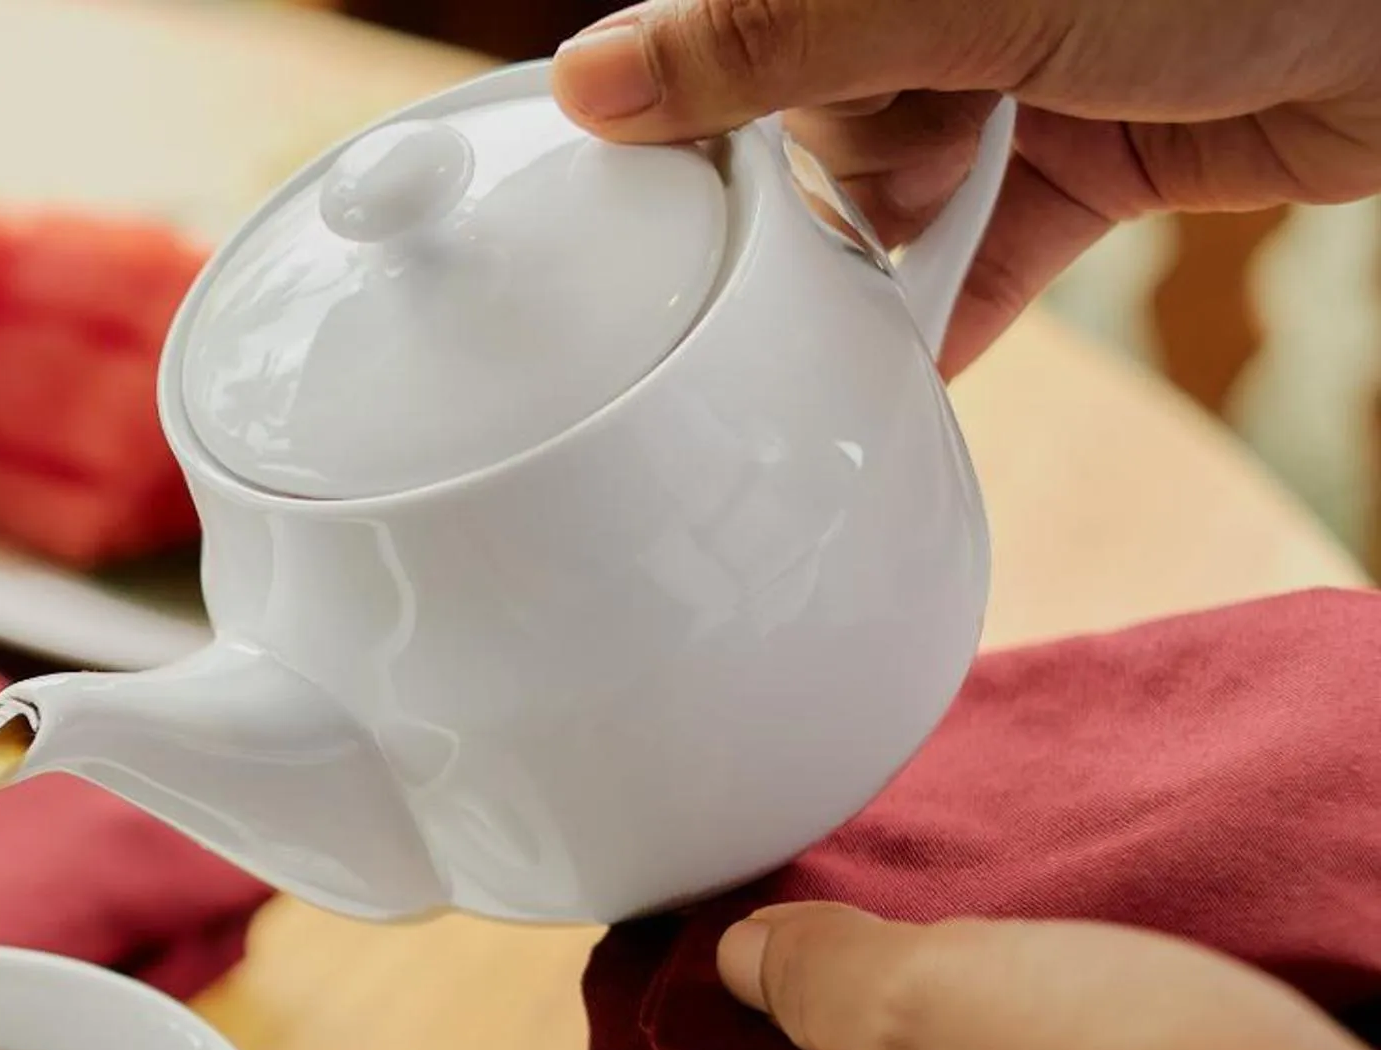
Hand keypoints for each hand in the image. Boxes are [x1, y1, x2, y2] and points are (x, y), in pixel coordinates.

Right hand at [554, 0, 1380, 370]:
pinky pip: (976, 266)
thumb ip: (776, 34)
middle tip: (832, 233)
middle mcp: (921, 13)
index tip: (627, 216)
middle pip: (797, 134)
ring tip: (873, 303)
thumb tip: (593, 80)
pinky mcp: (1079, 166)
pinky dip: (942, 327)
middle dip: (811, 199)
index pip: (724, 38)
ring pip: (882, 207)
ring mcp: (1004, 85)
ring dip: (875, 272)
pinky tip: (892, 388)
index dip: (682, 119)